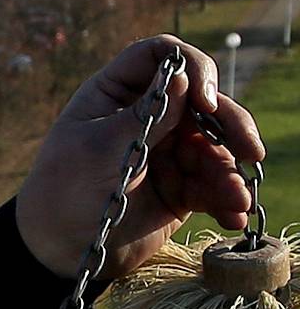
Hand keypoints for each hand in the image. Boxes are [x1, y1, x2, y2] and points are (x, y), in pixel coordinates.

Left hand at [14, 35, 264, 288]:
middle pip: (202, 100)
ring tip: (238, 198)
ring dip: (232, 170)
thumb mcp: (100, 150)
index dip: (191, 67)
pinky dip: (227, 197)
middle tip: (250, 151)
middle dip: (230, 124)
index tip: (204, 101)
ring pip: (216, 144)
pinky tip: (234, 215)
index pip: (161, 56)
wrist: (58, 252)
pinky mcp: (180, 187)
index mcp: (116, 92)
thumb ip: (144, 116)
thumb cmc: (64, 192)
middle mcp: (147, 114)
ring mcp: (167, 150)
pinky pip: (214, 184)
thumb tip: (183, 77)